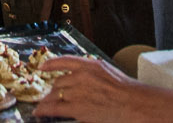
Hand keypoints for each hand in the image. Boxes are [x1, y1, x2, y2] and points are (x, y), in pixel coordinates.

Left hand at [36, 56, 159, 122]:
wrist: (133, 104)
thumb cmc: (126, 91)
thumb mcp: (108, 72)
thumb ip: (91, 73)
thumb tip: (78, 78)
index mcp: (89, 65)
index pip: (65, 61)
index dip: (51, 64)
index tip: (43, 67)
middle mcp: (81, 76)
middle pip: (59, 82)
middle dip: (54, 90)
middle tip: (50, 96)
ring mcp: (78, 92)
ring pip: (55, 95)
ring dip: (48, 101)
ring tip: (44, 106)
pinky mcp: (76, 108)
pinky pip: (54, 108)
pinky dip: (44, 110)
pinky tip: (40, 112)